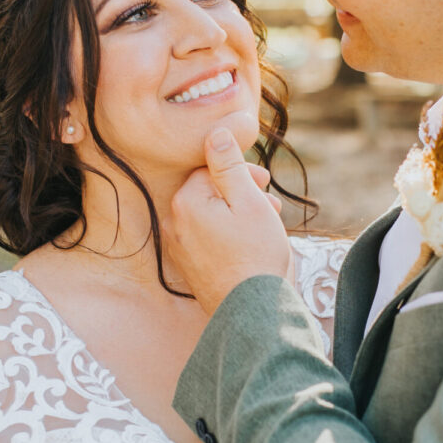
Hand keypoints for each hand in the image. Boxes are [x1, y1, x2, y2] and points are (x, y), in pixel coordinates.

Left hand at [166, 128, 291, 315]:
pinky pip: (205, 238)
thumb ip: (228, 165)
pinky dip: (226, 234)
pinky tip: (248, 244)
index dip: (241, 172)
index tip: (265, 181)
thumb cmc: (255, 254)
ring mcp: (177, 247)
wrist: (251, 309)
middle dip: (240, 192)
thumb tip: (214, 133)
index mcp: (185, 202)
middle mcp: (173, 223)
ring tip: (264, 226)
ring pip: (208, 215)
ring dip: (236, 213)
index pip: (210, 169)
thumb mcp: (248, 200)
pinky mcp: (187, 266)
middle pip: (208, 192)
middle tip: (269, 204)